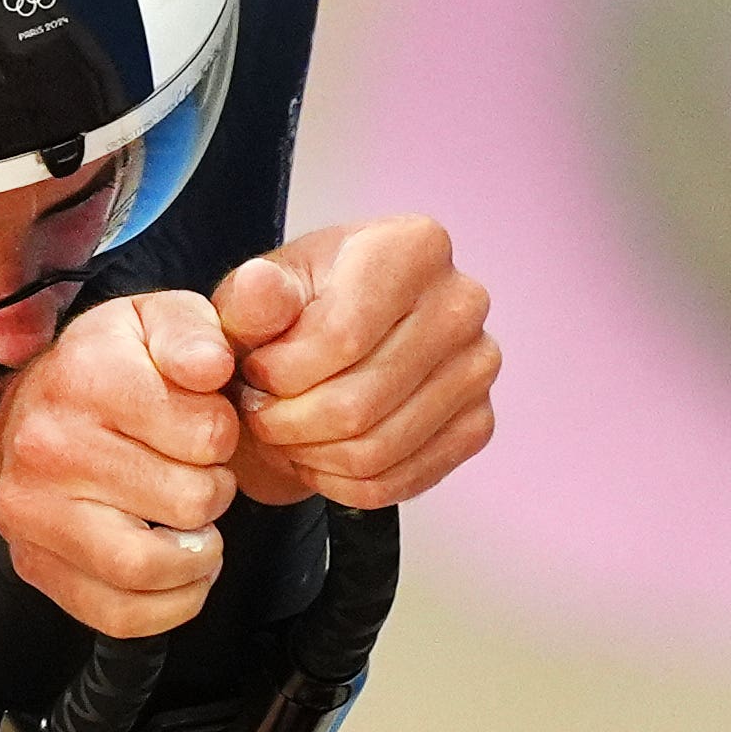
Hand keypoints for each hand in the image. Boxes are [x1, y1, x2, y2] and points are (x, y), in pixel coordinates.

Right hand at [0, 290, 247, 635]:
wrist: (30, 411)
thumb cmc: (114, 367)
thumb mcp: (160, 320)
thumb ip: (199, 330)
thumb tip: (212, 368)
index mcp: (85, 376)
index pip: (209, 436)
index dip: (226, 434)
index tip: (203, 425)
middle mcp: (45, 446)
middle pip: (190, 502)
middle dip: (214, 491)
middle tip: (195, 472)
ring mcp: (30, 513)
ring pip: (148, 565)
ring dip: (195, 553)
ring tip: (194, 526)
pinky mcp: (32, 565)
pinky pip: (120, 615)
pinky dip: (170, 604)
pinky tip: (177, 569)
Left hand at [220, 218, 495, 509]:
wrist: (324, 347)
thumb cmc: (290, 315)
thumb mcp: (254, 297)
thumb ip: (252, 300)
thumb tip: (261, 290)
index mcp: (412, 248)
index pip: (340, 340)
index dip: (278, 376)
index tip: (255, 372)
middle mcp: (461, 302)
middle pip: (356, 405)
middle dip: (286, 424)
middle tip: (261, 412)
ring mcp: (478, 366)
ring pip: (374, 451)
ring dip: (309, 456)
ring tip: (284, 431)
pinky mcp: (478, 422)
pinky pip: (396, 482)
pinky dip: (340, 482)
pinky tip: (319, 453)